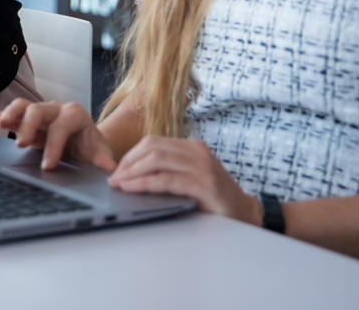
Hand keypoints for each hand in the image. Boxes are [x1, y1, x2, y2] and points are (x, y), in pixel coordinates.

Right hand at [0, 99, 117, 171]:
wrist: (85, 143)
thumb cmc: (91, 148)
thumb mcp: (100, 154)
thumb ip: (103, 160)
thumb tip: (110, 170)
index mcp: (75, 115)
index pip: (61, 126)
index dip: (54, 145)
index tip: (48, 166)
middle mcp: (56, 109)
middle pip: (38, 109)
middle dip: (28, 125)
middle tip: (21, 144)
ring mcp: (40, 112)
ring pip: (22, 105)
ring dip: (10, 113)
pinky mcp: (27, 119)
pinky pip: (12, 113)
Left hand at [108, 135, 259, 223]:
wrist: (246, 214)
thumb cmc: (213, 199)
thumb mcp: (190, 177)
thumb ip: (169, 170)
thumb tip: (130, 173)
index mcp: (192, 147)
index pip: (153, 142)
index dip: (130, 155)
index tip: (117, 170)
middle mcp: (197, 152)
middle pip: (151, 147)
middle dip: (127, 163)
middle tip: (113, 178)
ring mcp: (201, 166)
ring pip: (156, 160)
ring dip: (131, 172)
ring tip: (117, 184)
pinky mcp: (203, 184)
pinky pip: (166, 180)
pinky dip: (144, 183)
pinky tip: (131, 189)